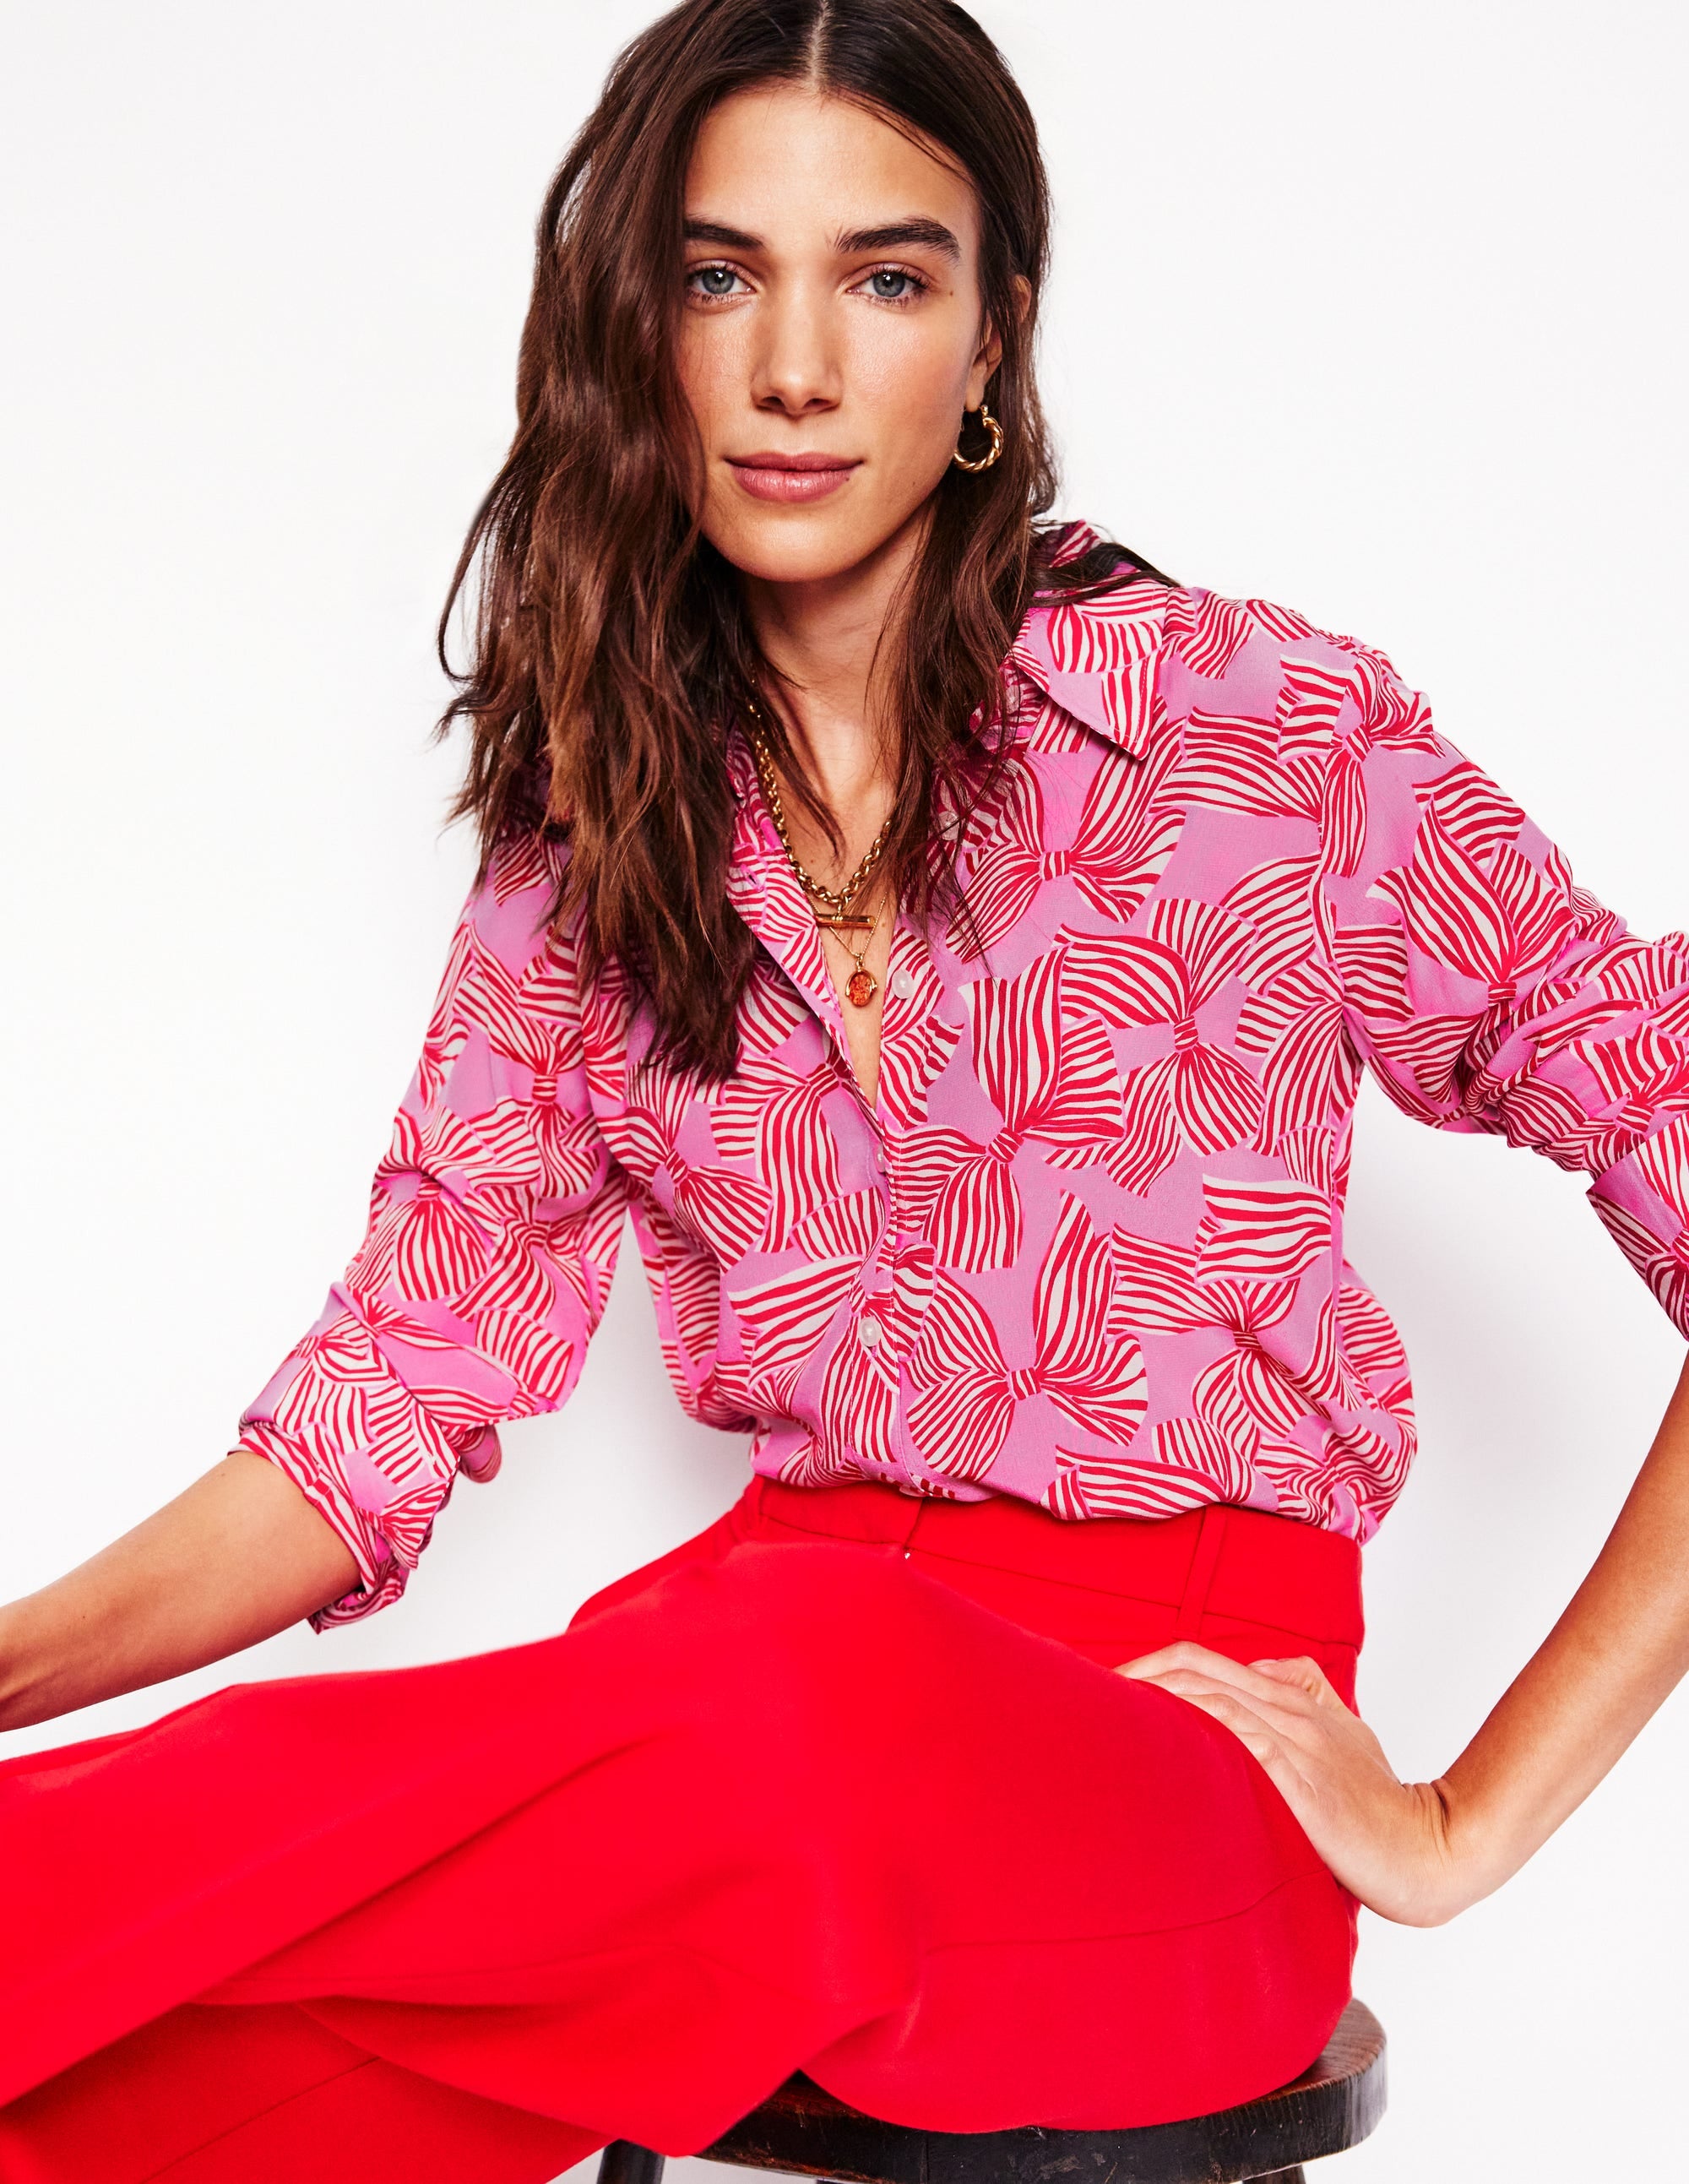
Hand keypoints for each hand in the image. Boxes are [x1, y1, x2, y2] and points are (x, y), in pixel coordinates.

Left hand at [1114, 1642, 1468, 1926]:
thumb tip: (1265, 1669)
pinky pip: (1245, 1741)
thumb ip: (1308, 1693)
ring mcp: (1298, 1743)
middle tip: (1092, 1694)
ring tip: (1111, 1715)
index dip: (1153, 1664)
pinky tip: (1166, 1740)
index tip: (1112, 1687)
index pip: (1205, 1660)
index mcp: (1292, 1697)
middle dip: (1139, 1674)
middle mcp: (1290, 1710)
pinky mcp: (1303, 1783)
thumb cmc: (1381, 1800)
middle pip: (1199, 1668)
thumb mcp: (1346, 1731)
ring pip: (1215, 1699)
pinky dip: (1202, 1730)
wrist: (1429, 1848)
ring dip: (1158, 1701)